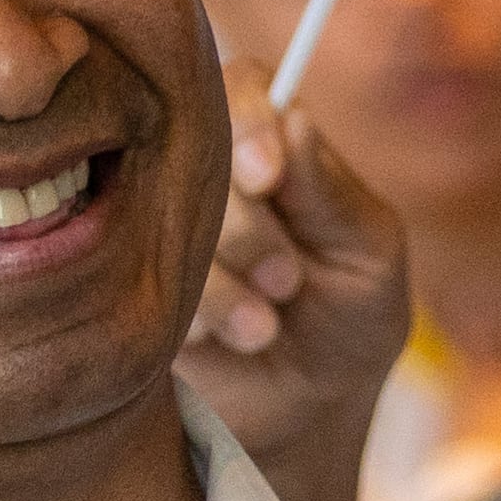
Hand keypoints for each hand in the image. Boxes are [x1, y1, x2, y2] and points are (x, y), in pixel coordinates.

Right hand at [182, 62, 409, 500]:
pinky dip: (198, 317)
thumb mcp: (369, 254)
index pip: (243, 88)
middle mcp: (210, 173)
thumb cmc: (351, 320)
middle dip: (250, 230)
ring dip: (227, 286)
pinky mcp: (131, 280)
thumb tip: (296, 119)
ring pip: (166, 223)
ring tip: (265, 328)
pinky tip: (229, 342)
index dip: (249, 124)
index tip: (268, 176)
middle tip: (289, 283)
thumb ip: (333, 192)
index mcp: (274, 144)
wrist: (308, 413)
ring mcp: (161, 225)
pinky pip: (141, 278)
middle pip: (197, 153)